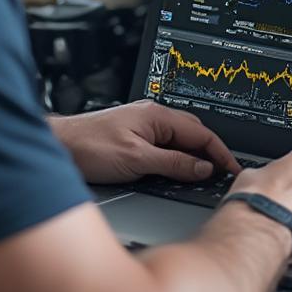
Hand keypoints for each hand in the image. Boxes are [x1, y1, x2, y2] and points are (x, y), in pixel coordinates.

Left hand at [49, 100, 239, 184]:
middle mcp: (153, 116)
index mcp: (158, 116)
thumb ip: (173, 163)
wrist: (58, 146)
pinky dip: (178, 157)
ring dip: (195, 156)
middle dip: (212, 153)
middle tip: (223, 175)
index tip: (233, 170)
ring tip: (205, 175)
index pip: (202, 133)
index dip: (221, 153)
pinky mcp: (134, 136)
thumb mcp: (137, 159)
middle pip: (195, 134)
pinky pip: (166, 145)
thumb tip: (203, 168)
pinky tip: (178, 170)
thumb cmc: (88, 147)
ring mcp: (143, 125)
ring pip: (180, 139)